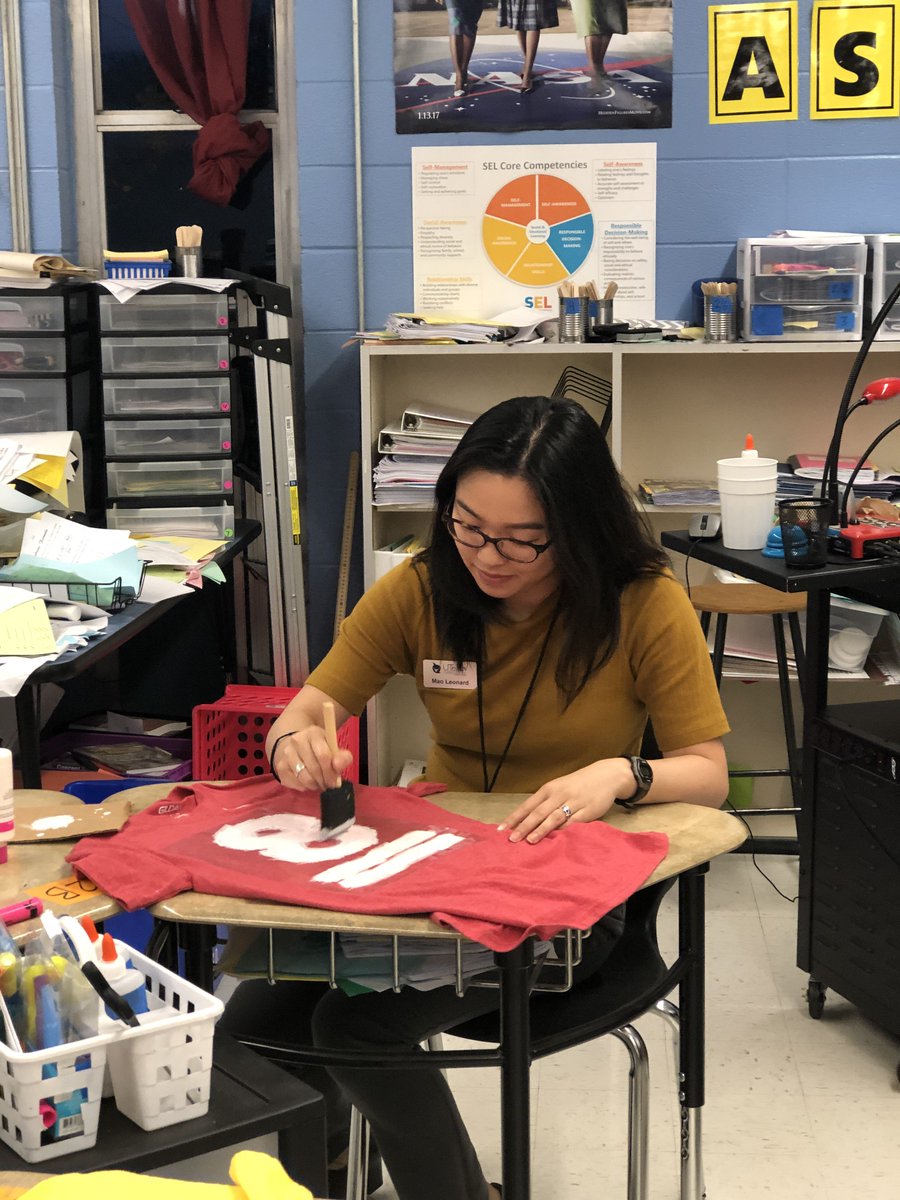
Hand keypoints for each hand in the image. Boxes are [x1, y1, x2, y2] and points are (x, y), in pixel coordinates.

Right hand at [271, 727, 353, 792]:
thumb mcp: (333, 749)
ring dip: (315, 785)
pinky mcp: (280, 766)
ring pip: (304, 777)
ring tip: (319, 784)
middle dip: (324, 780)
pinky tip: (308, 782)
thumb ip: (342, 757)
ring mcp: (286, 753)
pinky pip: (295, 783)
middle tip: (328, 785)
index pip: (323, 755)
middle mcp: (297, 740)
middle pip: (314, 768)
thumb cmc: (320, 749)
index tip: (336, 781)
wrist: (298, 746)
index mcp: (313, 733)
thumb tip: (338, 766)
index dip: (331, 772)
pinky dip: (305, 787)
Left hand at [499, 759, 632, 844]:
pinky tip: (555, 840)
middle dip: (524, 826)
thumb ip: (545, 803)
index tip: (501, 829)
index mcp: (549, 789)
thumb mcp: (559, 788)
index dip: (515, 817)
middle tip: (512, 839)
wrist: (606, 776)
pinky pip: (573, 823)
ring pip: (554, 818)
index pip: (528, 805)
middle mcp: (559, 794)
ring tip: (530, 840)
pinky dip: (563, 832)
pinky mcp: (588, 811)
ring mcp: (574, 802)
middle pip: (538, 812)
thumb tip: (526, 821)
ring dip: (541, 830)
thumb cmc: (578, 784)